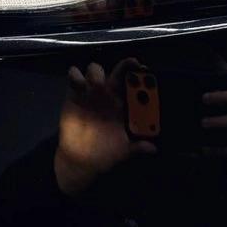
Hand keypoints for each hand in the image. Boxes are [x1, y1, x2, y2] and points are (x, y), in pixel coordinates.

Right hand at [54, 58, 155, 195]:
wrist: (81, 162)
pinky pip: (74, 76)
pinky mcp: (73, 95)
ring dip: (97, 72)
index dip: (140, 76)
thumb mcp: (123, 151)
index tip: (145, 71)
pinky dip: (76, 75)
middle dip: (125, 65)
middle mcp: (108, 95)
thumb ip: (136, 147)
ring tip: (98, 84)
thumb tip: (153, 148)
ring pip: (95, 69)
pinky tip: (80, 85)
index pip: (133, 85)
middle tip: (132, 65)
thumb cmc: (105, 153)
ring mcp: (90, 93)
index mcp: (123, 104)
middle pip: (118, 71)